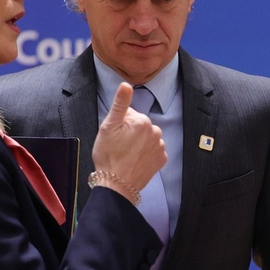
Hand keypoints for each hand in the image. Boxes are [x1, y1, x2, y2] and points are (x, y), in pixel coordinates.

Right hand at [91, 82, 166, 197]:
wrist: (117, 184)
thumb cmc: (109, 156)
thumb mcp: (108, 127)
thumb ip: (120, 104)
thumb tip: (126, 84)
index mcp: (142, 121)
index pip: (129, 114)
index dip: (118, 124)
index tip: (113, 136)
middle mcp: (156, 132)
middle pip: (139, 125)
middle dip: (129, 132)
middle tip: (118, 146)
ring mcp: (160, 147)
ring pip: (146, 138)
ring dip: (138, 143)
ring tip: (125, 154)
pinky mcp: (161, 159)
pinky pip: (153, 150)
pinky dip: (145, 154)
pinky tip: (135, 160)